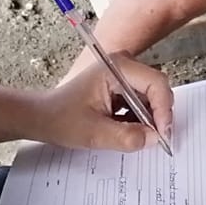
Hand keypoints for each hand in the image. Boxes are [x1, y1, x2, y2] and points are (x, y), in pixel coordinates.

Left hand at [36, 56, 174, 152]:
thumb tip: (155, 139)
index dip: (164, 110)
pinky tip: (127, 130)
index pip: (156, 83)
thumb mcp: (95, 133)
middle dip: (158, 115)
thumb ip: (127, 136)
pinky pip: (141, 101)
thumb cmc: (61, 119)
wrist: (42, 117)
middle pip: (156, 88)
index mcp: (116, 67)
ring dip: (148, 119)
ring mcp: (122, 74)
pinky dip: (140, 118)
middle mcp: (122, 65)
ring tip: (137, 137)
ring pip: (150, 97)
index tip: (162, 135)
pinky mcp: (120, 86)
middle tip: (155, 140)